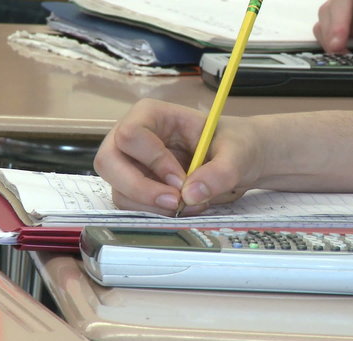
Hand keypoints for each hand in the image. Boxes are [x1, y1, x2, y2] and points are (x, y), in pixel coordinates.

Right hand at [93, 99, 262, 215]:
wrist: (243, 160)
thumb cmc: (237, 145)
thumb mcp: (237, 154)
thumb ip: (219, 172)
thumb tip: (190, 195)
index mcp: (152, 115)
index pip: (131, 135)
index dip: (153, 160)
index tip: (181, 180)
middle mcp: (134, 139)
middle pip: (109, 163)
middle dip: (140, 189)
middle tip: (175, 204)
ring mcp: (133, 165)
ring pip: (119, 190)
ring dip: (151, 206)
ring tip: (189, 205)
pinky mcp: (139, 188)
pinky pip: (133, 206)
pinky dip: (156, 214)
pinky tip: (185, 208)